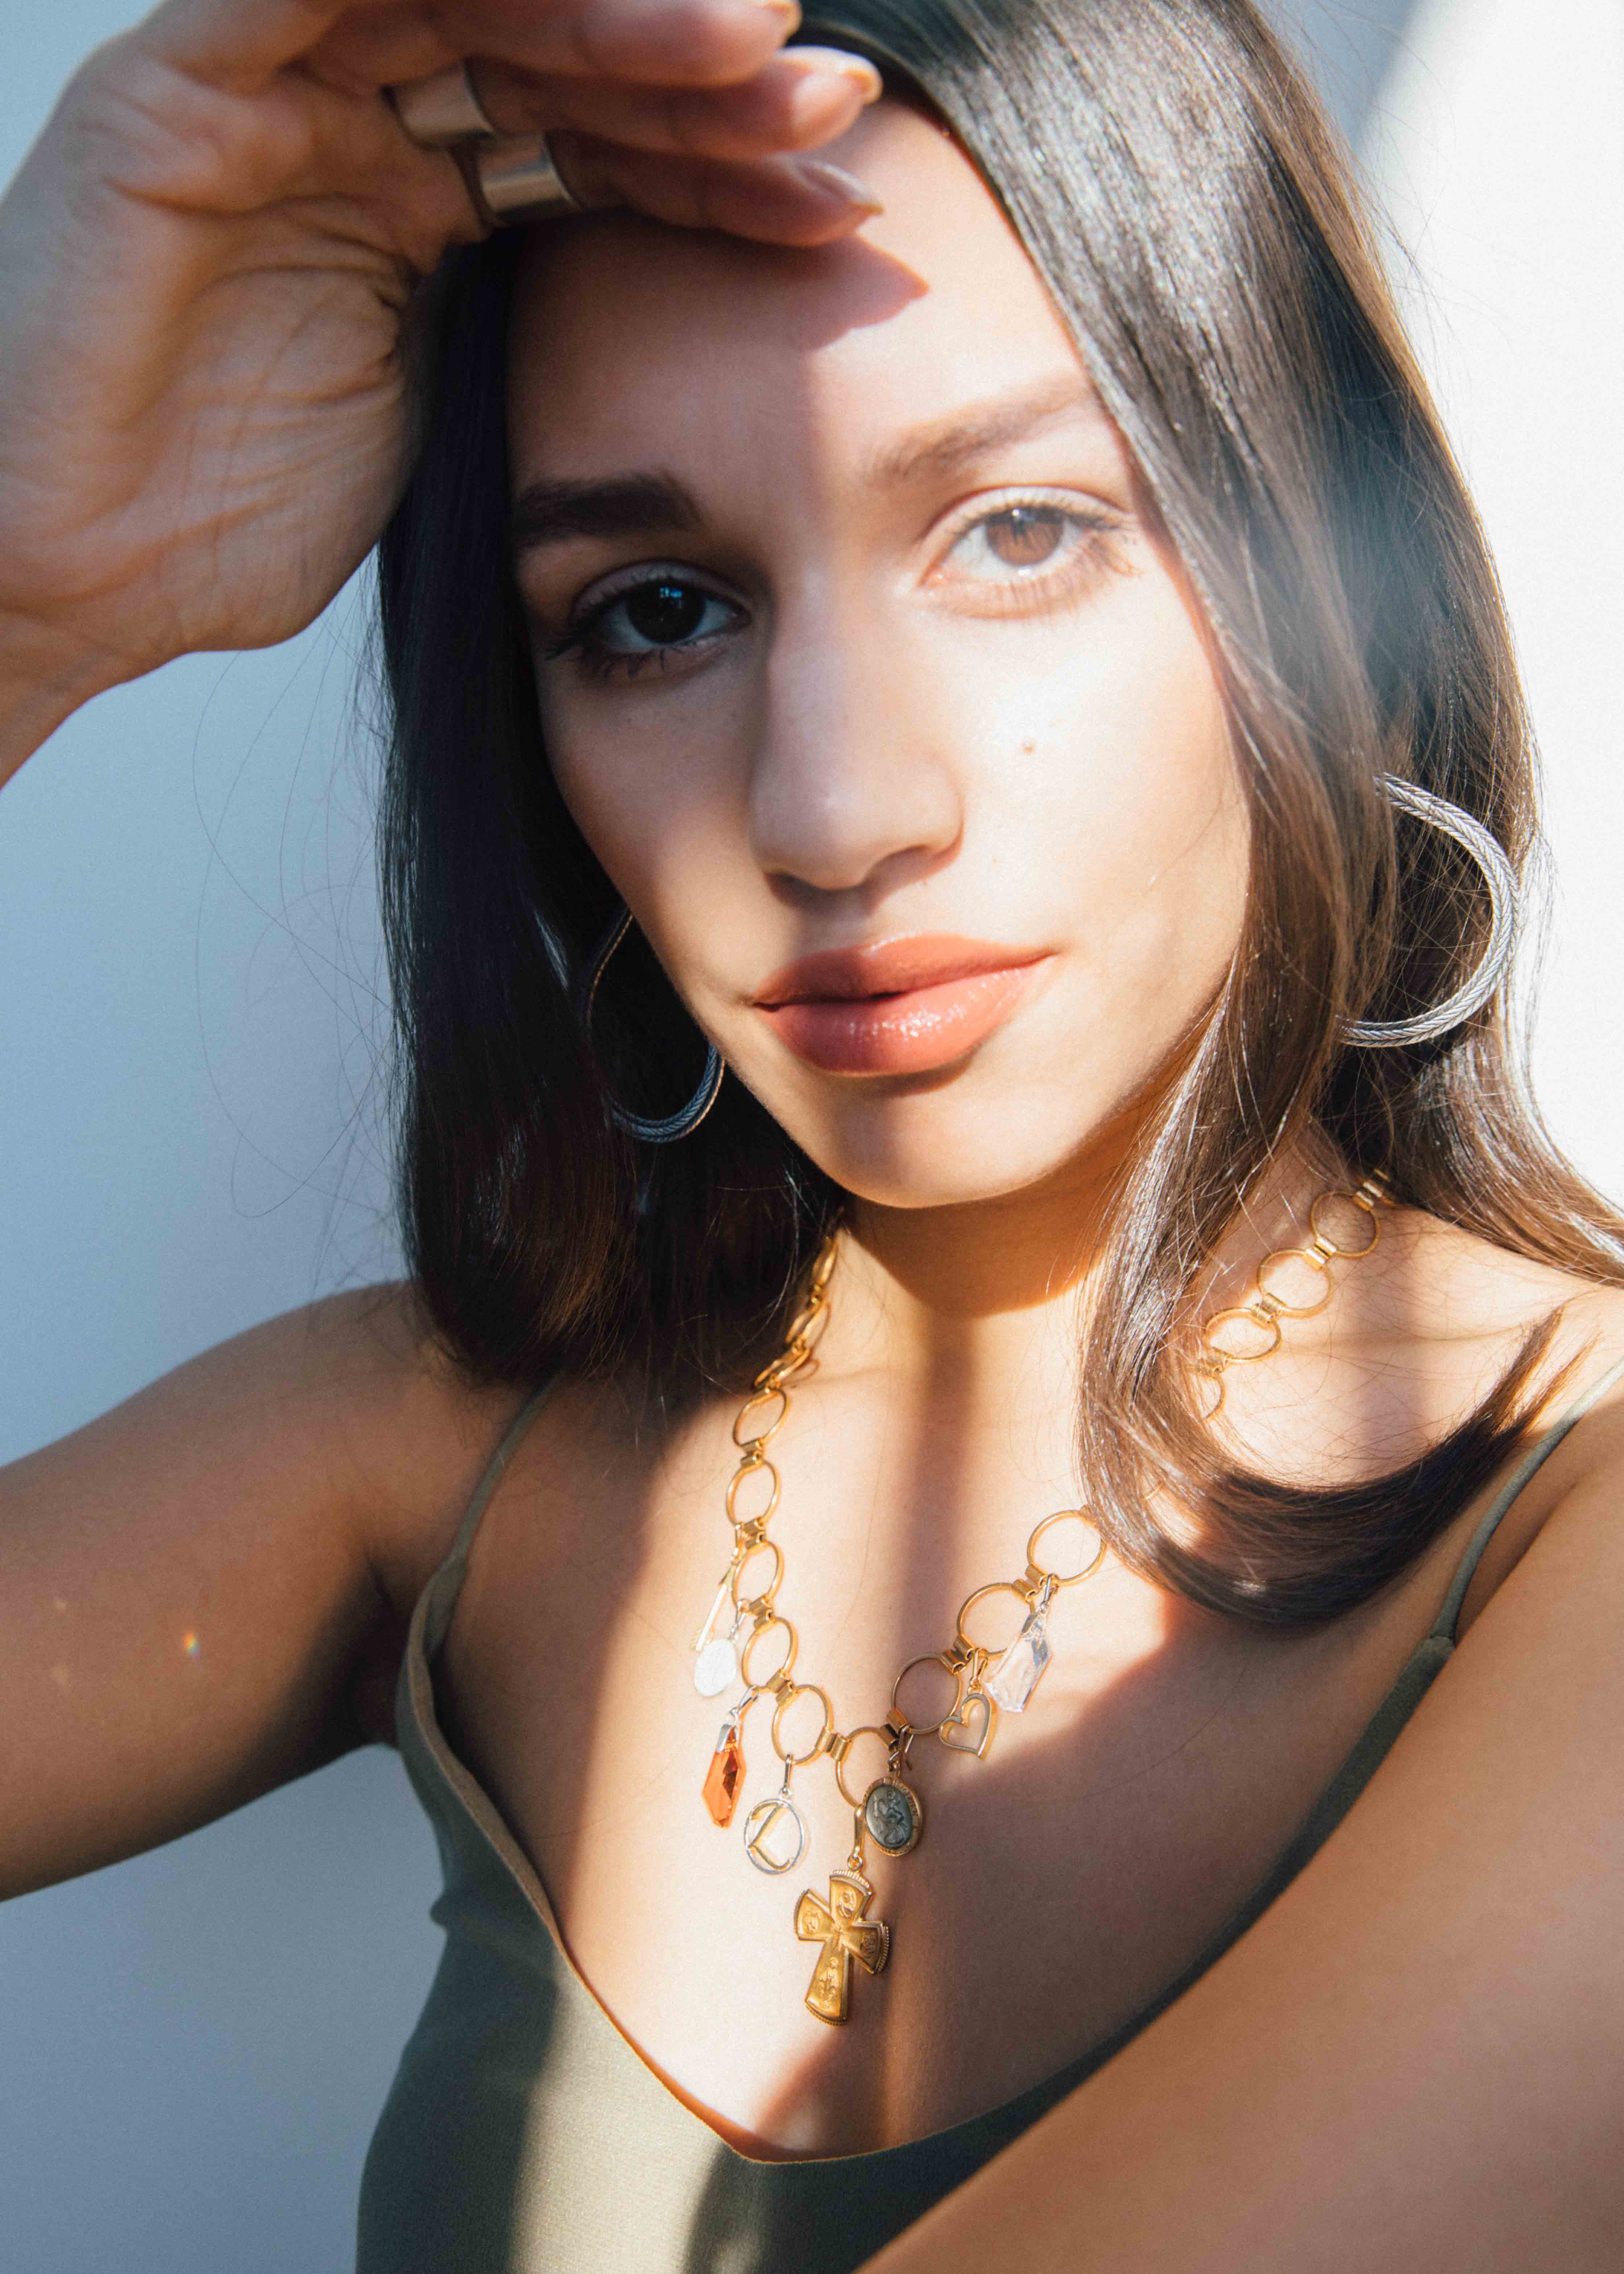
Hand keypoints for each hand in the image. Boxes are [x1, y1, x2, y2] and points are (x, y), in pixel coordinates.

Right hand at [0, 0, 879, 721]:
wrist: (70, 570)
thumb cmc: (231, 518)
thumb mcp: (437, 419)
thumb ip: (527, 335)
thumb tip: (679, 312)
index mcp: (413, 204)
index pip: (590, 149)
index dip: (713, 168)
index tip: (831, 203)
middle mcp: (350, 124)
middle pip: (551, 63)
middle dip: (694, 86)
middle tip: (824, 109)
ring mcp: (266, 92)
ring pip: (464, 7)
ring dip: (611, 23)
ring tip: (746, 49)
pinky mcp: (180, 87)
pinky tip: (583, 2)